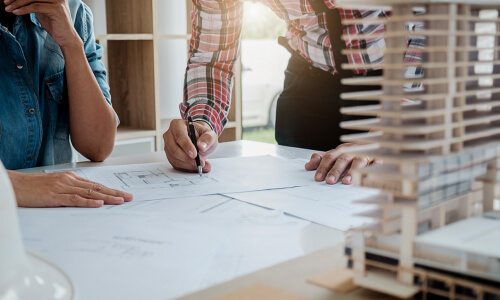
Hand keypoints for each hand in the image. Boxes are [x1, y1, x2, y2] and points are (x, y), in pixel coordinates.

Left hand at [4, 0, 80, 48]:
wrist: (66, 39)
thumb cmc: (55, 26)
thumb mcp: (42, 12)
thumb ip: (34, 4)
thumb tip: (18, 0)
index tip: (9, 0)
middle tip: (6, 3)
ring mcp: (58, 2)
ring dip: (18, 4)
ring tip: (9, 9)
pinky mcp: (56, 9)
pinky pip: (36, 6)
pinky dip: (24, 9)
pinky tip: (16, 12)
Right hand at [8, 171, 132, 207]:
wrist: (13, 185)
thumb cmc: (32, 188)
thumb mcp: (54, 187)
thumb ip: (69, 191)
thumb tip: (85, 198)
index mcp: (70, 178)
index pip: (95, 185)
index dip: (111, 190)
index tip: (124, 194)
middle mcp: (69, 181)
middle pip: (96, 188)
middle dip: (115, 193)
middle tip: (129, 197)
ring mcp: (62, 188)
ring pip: (89, 193)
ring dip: (106, 197)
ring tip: (120, 201)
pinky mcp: (54, 196)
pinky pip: (74, 199)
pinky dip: (88, 202)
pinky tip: (98, 204)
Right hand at [163, 119, 217, 172]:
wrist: (200, 142)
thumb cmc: (203, 136)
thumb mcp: (210, 135)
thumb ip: (208, 139)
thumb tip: (201, 146)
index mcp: (177, 125)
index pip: (179, 135)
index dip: (186, 146)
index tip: (194, 154)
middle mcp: (169, 135)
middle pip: (174, 149)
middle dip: (187, 158)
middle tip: (199, 163)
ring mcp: (168, 146)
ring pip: (175, 158)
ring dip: (188, 164)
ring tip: (202, 165)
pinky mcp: (170, 156)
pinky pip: (176, 164)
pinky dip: (187, 168)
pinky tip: (196, 167)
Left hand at [304, 143, 379, 184]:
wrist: (373, 142)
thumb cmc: (351, 152)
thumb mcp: (335, 154)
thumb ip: (321, 159)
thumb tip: (307, 166)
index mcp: (341, 150)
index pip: (329, 157)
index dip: (323, 167)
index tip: (318, 177)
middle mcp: (352, 150)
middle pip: (342, 159)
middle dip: (335, 170)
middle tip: (329, 181)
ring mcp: (365, 154)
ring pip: (358, 161)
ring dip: (352, 171)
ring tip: (346, 182)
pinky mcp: (377, 159)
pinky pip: (376, 163)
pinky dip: (373, 169)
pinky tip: (368, 177)